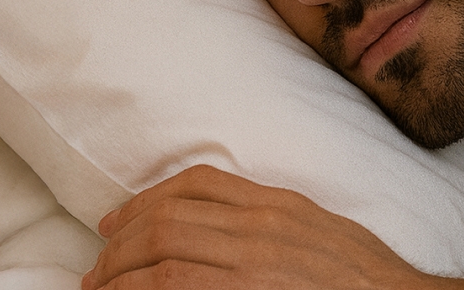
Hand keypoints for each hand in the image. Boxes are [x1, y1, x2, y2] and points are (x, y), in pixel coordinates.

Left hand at [81, 164, 463, 289]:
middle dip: (119, 245)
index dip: (144, 200)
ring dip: (117, 278)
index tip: (117, 220)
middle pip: (166, 222)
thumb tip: (215, 226)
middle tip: (97, 269)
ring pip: (159, 261)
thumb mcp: (320, 228)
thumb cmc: (365, 278)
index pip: (196, 184)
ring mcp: (252, 270)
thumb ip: (272, 219)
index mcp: (278, 206)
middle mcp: (261, 231)